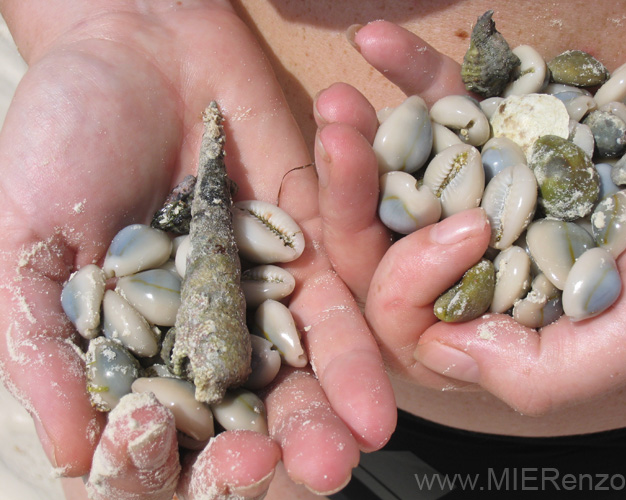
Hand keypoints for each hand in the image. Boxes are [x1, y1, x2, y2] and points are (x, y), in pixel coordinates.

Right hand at [0, 3, 394, 497]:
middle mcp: (209, 324)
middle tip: (317, 474)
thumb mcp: (31, 238)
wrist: (136, 41)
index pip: (173, 424)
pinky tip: (378, 387)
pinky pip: (336, 296)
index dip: (197, 456)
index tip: (228, 471)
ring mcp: (264, 284)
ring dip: (333, 403)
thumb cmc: (64, 135)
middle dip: (285, 439)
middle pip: (253, 404)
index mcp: (142, 337)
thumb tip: (73, 450)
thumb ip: (45, 341)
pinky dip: (353, 340)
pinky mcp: (309, 241)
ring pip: (304, 361)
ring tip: (359, 443)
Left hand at [314, 20, 625, 416]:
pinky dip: (413, 73)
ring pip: (398, 170)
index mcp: (489, 318)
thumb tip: (440, 347)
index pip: (404, 314)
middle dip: (351, 195)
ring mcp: (478, 190)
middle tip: (337, 140)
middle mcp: (471, 257)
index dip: (410, 276)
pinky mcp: (498, 132)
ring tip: (340, 99)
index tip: (471, 232)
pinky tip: (376, 41)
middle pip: (382, 239)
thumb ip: (535, 372)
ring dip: (364, 132)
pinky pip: (443, 104)